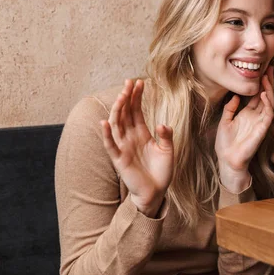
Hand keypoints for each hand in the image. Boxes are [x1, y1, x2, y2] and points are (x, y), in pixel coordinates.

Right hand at [100, 79, 173, 216]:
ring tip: (122, 96)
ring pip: (117, 125)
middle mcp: (130, 137)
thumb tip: (162, 124)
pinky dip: (107, 134)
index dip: (136, 97)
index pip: (136, 111)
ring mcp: (124, 147)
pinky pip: (111, 145)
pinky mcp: (120, 159)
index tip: (139, 82)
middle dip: (127, 98)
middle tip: (129, 82)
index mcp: (142, 133)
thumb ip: (166, 137)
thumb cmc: (161, 171)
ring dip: (118, 110)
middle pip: (125, 113)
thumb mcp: (168, 151)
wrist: (156, 192)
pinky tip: (105, 122)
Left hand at [215, 66, 273, 192]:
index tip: (260, 70)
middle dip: (267, 82)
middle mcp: (255, 116)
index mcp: (247, 114)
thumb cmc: (226, 144)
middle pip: (265, 95)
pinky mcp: (262, 129)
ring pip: (269, 102)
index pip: (256, 95)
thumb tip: (234, 96)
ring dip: (268, 89)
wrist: (228, 160)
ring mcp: (260, 122)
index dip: (259, 83)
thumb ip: (230, 108)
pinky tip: (263, 94)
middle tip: (269, 68)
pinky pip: (268, 114)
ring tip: (266, 77)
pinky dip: (267, 103)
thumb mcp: (224, 121)